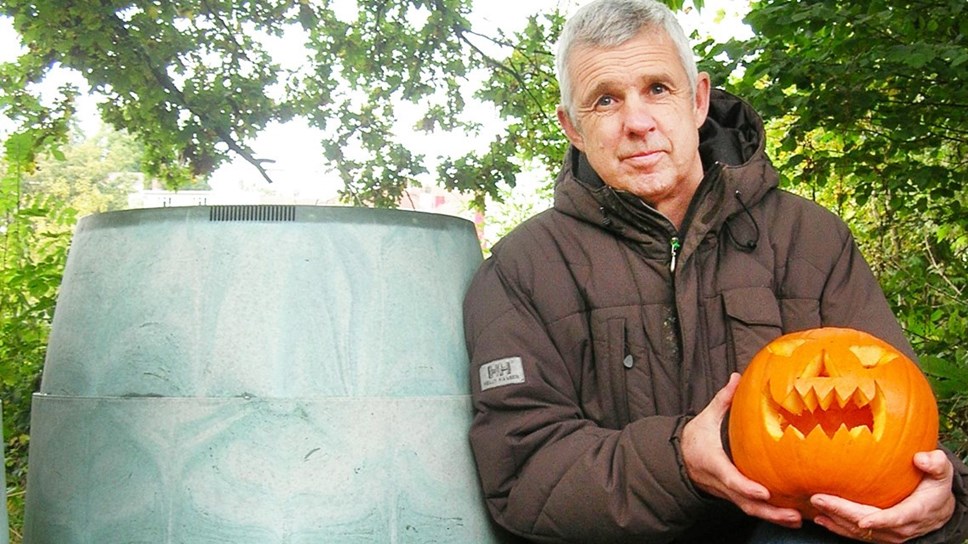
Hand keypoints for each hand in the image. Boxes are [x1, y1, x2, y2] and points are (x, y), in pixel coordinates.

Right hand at [681, 373, 802, 528]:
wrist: (681, 459)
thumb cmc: (695, 439)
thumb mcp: (706, 417)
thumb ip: (723, 399)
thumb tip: (736, 377)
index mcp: (713, 462)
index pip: (730, 478)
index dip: (746, 487)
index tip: (763, 492)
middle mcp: (721, 483)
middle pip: (745, 502)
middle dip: (769, 511)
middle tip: (793, 514)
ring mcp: (728, 493)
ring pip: (750, 510)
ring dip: (774, 517)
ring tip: (797, 519)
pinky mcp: (735, 497)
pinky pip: (752, 509)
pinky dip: (770, 515)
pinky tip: (791, 517)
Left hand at [811, 450, 954, 542]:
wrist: (938, 509)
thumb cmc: (935, 486)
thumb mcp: (942, 472)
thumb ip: (935, 464)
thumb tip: (921, 458)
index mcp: (916, 511)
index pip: (897, 518)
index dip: (880, 520)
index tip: (862, 521)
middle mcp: (901, 527)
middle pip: (868, 523)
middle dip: (842, 513)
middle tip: (819, 498)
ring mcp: (889, 533)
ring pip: (859, 531)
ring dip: (836, 520)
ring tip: (816, 507)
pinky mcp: (879, 534)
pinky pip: (856, 534)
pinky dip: (838, 527)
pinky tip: (822, 519)